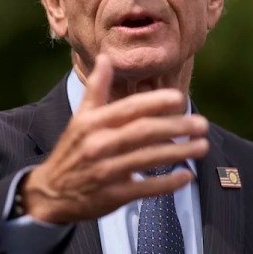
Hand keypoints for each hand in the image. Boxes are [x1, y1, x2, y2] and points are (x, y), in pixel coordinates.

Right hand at [22, 54, 208, 223]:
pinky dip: (167, 183)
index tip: (179, 98)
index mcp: (93, 123)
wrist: (50, 192)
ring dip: (178, 152)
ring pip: (147, 159)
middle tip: (201, 124)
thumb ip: (96, 89)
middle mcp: (99, 145)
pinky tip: (186, 175)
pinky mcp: (112, 195)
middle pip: (143, 132)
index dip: (155, 102)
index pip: (128, 108)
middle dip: (175, 127)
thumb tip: (105, 58)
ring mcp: (106, 171)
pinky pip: (145, 188)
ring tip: (202, 146)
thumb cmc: (72, 151)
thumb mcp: (80, 118)